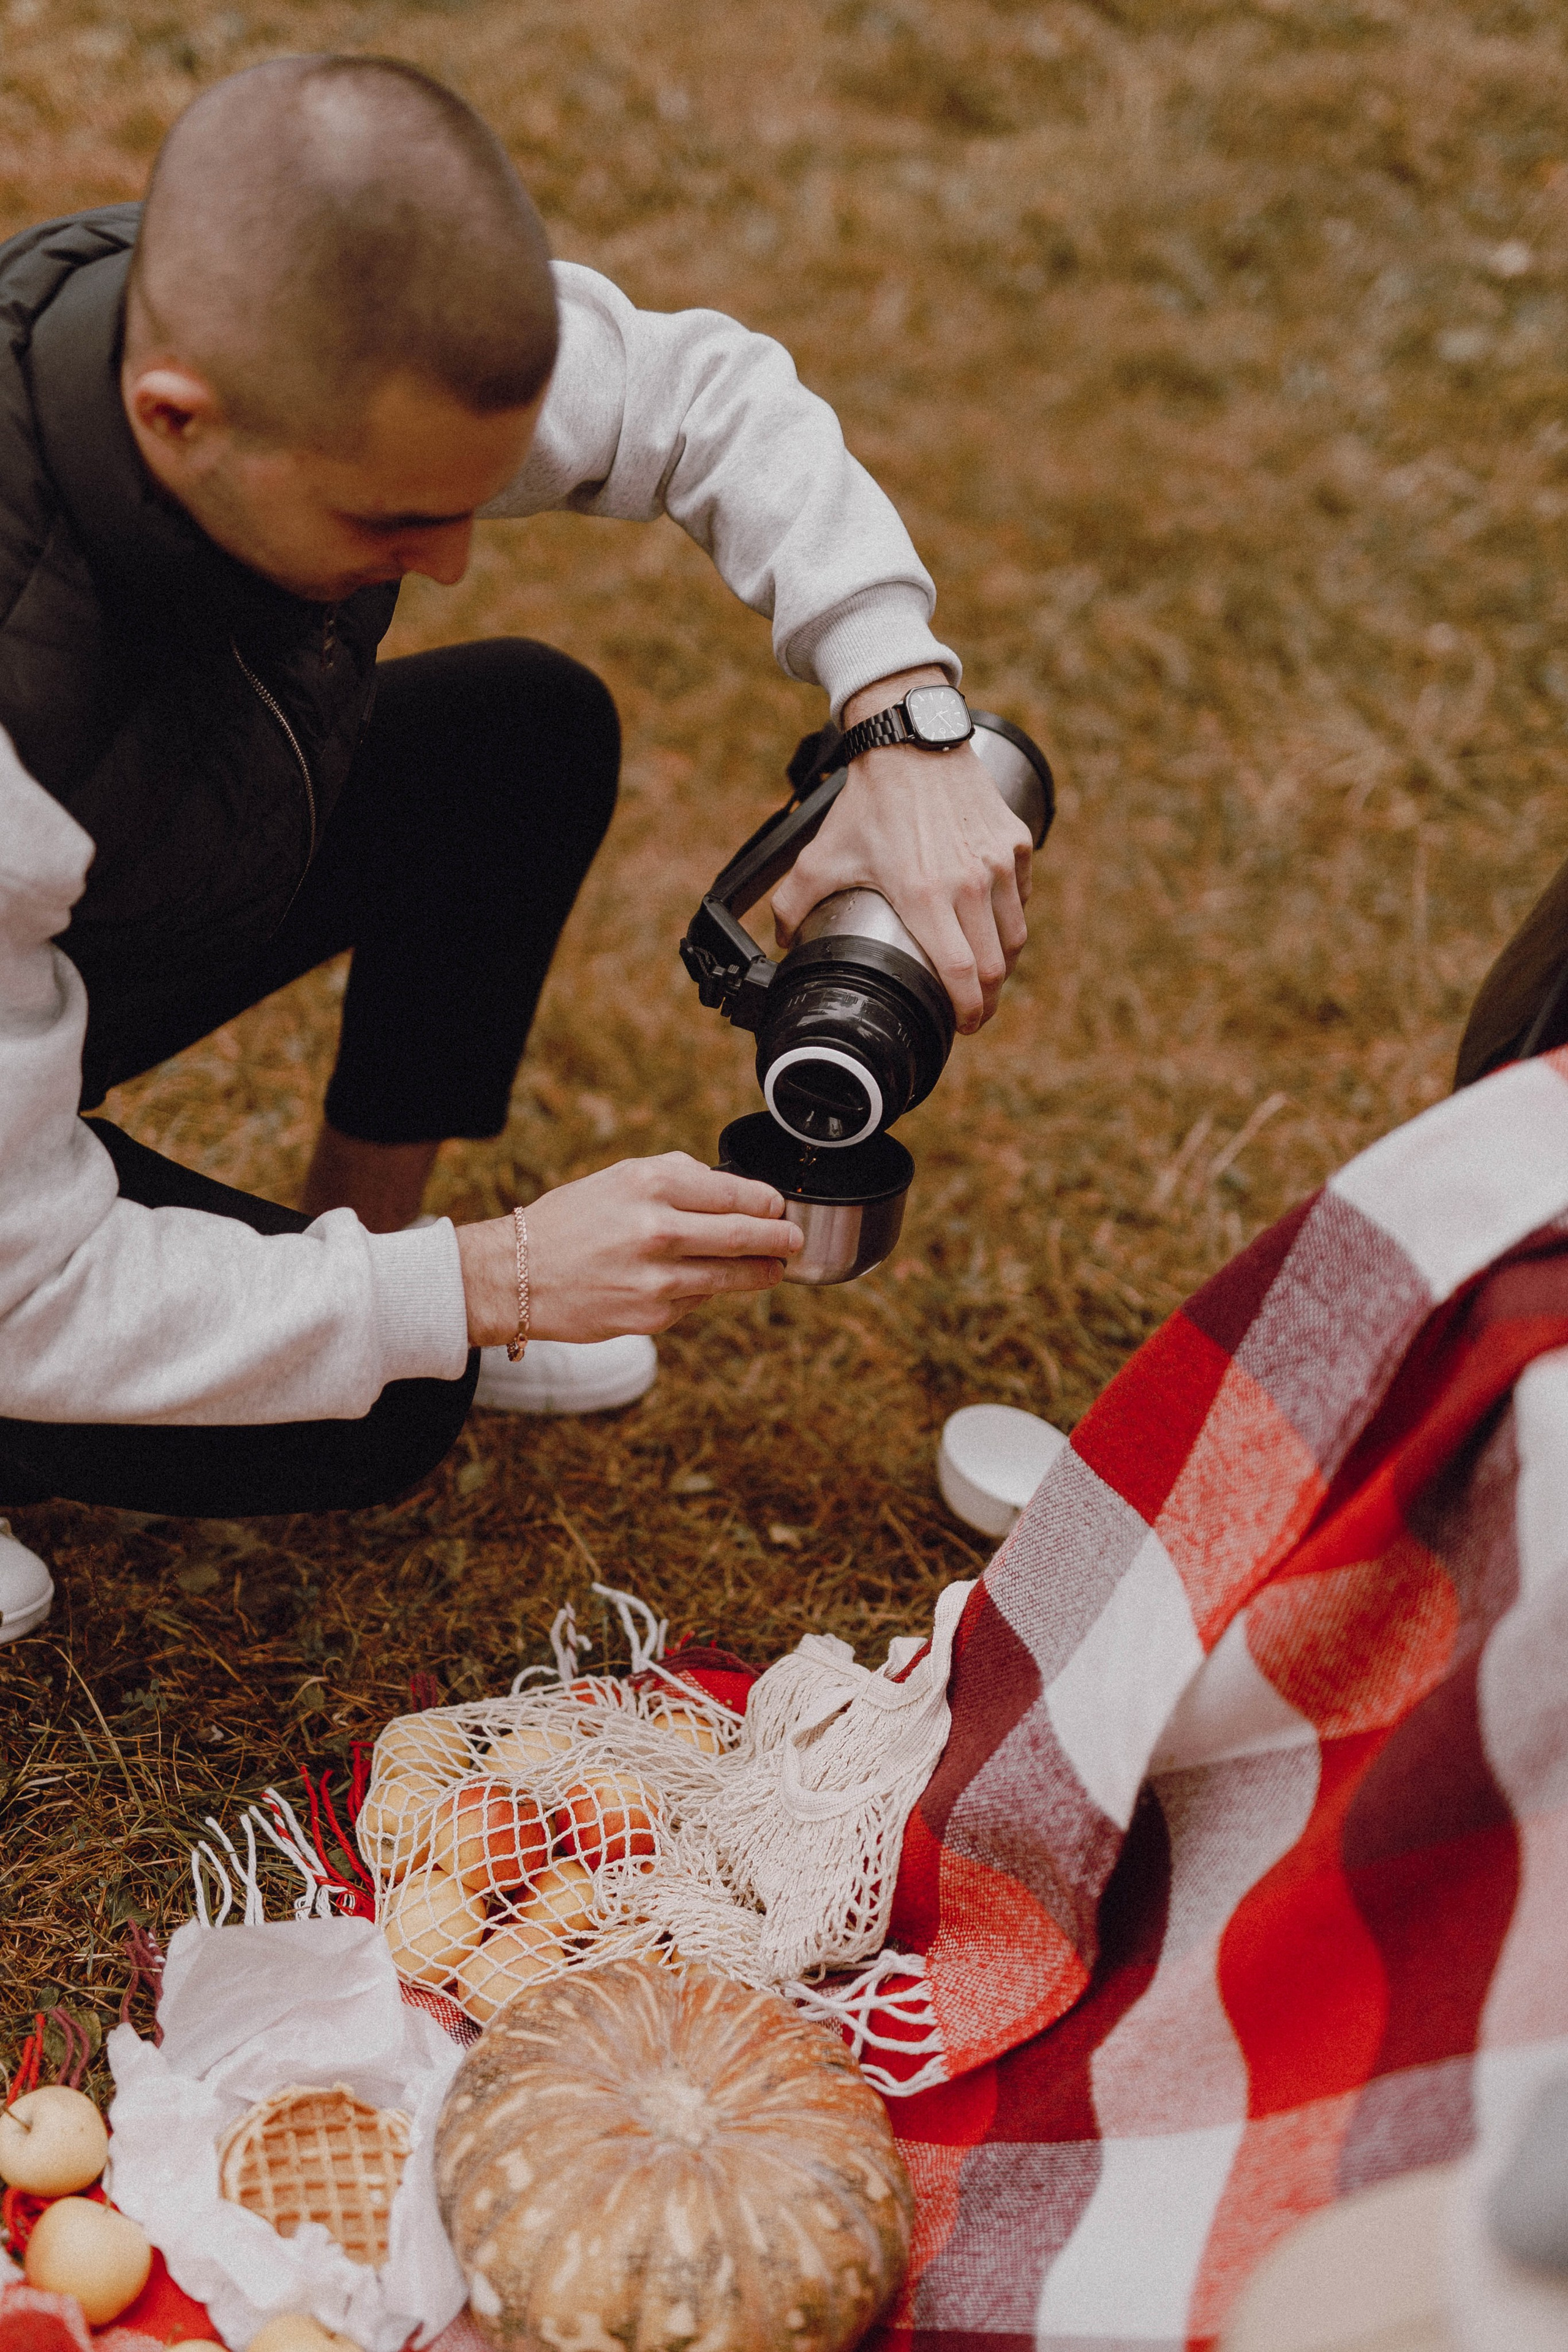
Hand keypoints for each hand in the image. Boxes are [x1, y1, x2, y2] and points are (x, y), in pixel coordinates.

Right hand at [455, 1154, 802, 1346]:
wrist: (517, 1275)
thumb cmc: (571, 1222)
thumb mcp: (620, 1178)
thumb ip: (677, 1176)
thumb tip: (730, 1189)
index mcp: (651, 1184)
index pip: (734, 1193)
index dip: (767, 1204)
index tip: (778, 1208)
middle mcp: (658, 1228)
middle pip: (745, 1235)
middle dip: (779, 1239)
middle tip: (793, 1240)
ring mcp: (658, 1277)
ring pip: (731, 1276)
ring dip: (760, 1273)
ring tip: (774, 1269)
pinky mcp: (653, 1315)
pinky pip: (697, 1302)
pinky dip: (705, 1293)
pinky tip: (699, 1286)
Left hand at [769, 667, 1033, 1033]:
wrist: (910, 741)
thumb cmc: (868, 801)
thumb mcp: (822, 855)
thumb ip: (793, 902)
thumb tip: (780, 941)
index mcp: (925, 896)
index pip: (962, 975)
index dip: (968, 1011)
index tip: (963, 1024)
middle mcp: (970, 883)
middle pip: (996, 967)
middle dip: (987, 1000)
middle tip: (974, 1011)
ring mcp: (998, 862)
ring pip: (1014, 937)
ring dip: (1002, 966)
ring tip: (985, 976)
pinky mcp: (1015, 842)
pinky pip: (1020, 897)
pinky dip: (1009, 920)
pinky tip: (992, 925)